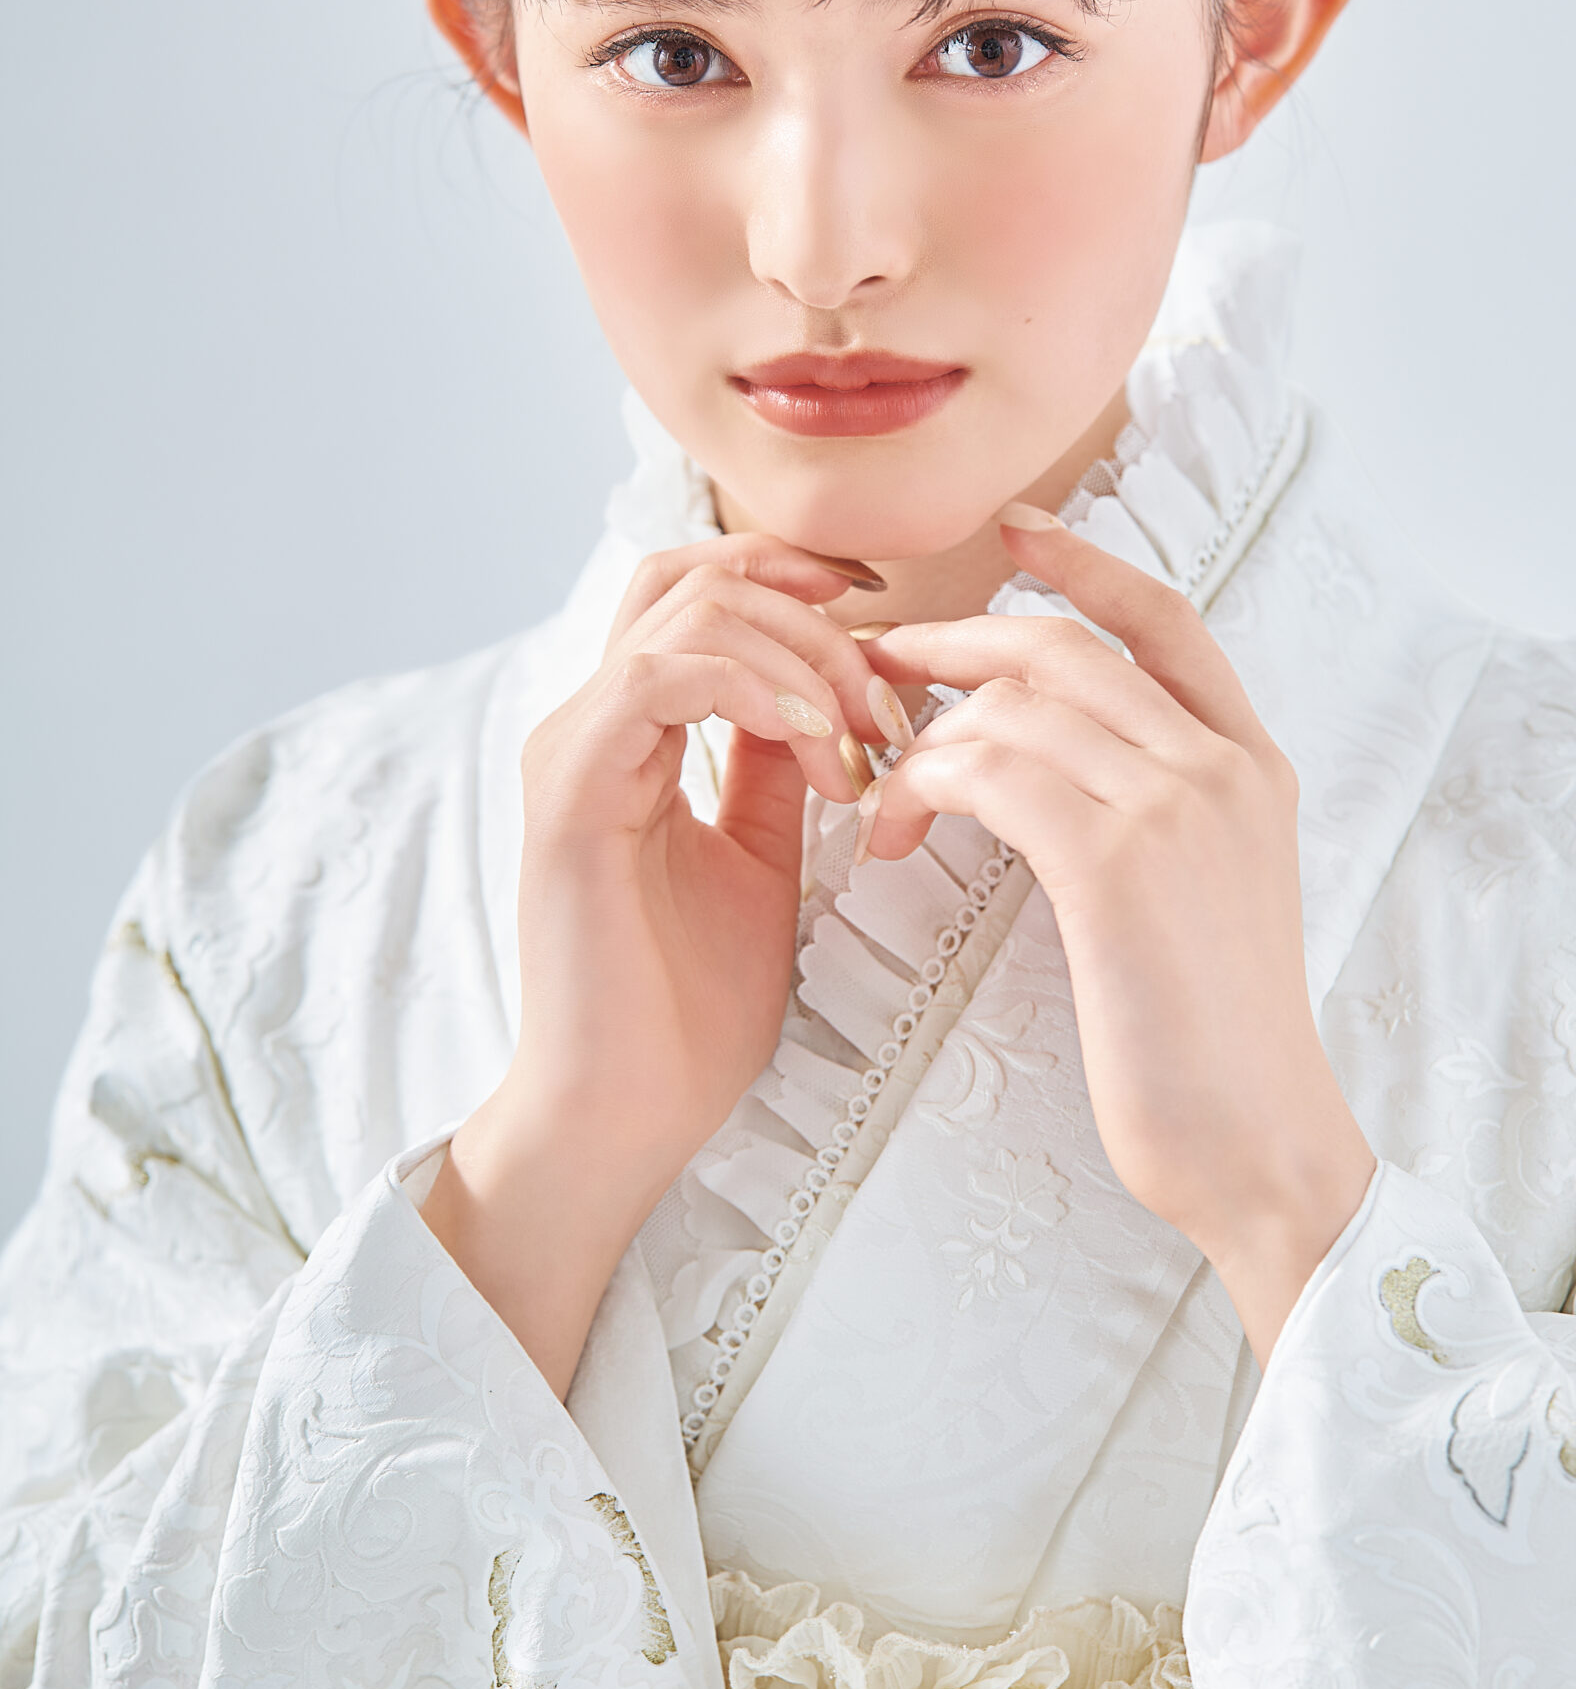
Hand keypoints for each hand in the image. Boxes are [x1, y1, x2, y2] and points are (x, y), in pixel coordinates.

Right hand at [421, 534, 910, 1395]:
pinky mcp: (570, 790)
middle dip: (820, 620)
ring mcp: (572, 748)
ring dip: (803, 659)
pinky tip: (821, 754)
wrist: (629, 1114)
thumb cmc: (687, 1008)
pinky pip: (663, 676)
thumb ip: (775, 767)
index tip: (893, 623)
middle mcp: (589, 721)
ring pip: (688, 608)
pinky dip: (759, 690)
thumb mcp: (760, 857)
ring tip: (862, 745)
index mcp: (630, 730)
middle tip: (890, 710)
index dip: (799, 578)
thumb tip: (827, 697)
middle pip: (698, 574)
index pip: (701, 585)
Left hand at [859, 512, 1373, 1362]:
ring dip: (920, 738)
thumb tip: (1058, 768)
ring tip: (876, 793)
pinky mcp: (1117, 862)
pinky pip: (991, 772)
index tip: (1018, 531)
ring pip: (1014, 706)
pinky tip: (893, 832)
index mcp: (1252, 766)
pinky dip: (922, 786)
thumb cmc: (1214, 1046)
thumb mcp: (1209, 899)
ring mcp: (1177, 805)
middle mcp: (1222, 766)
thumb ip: (1158, 814)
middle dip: (955, 642)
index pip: (1167, 621)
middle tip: (877, 666)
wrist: (1260, 1145)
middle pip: (1064, 648)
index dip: (1087, 566)